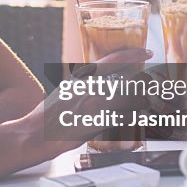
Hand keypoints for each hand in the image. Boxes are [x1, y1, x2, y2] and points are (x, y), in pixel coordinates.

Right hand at [21, 52, 153, 151]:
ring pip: (130, 100)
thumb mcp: (65, 90)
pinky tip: (130, 124)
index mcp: (82, 77)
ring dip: (138, 105)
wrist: (37, 133)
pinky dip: (129, 122)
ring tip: (140, 108)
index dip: (133, 54)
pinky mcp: (98, 123)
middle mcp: (91, 87)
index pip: (113, 59)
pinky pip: (123, 120)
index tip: (147, 52)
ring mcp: (95, 104)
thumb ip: (83, 85)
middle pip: (128, 81)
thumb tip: (97, 84)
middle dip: (142, 86)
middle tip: (149, 88)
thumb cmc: (47, 115)